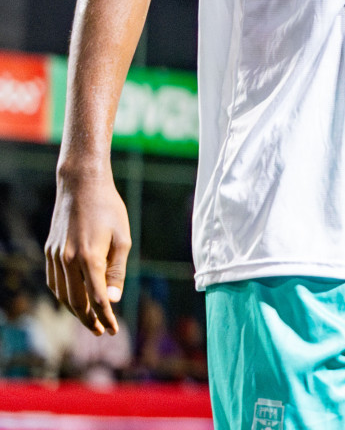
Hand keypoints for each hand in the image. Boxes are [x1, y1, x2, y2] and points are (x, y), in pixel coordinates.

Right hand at [45, 172, 130, 334]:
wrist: (81, 186)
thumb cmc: (109, 210)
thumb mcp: (122, 239)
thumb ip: (116, 271)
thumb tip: (111, 300)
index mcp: (89, 258)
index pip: (96, 298)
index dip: (105, 317)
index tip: (113, 330)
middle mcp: (68, 260)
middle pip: (76, 301)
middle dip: (89, 319)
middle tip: (101, 331)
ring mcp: (55, 256)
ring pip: (62, 294)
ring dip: (75, 310)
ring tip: (90, 319)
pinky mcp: (49, 251)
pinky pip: (54, 281)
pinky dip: (63, 295)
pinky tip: (74, 299)